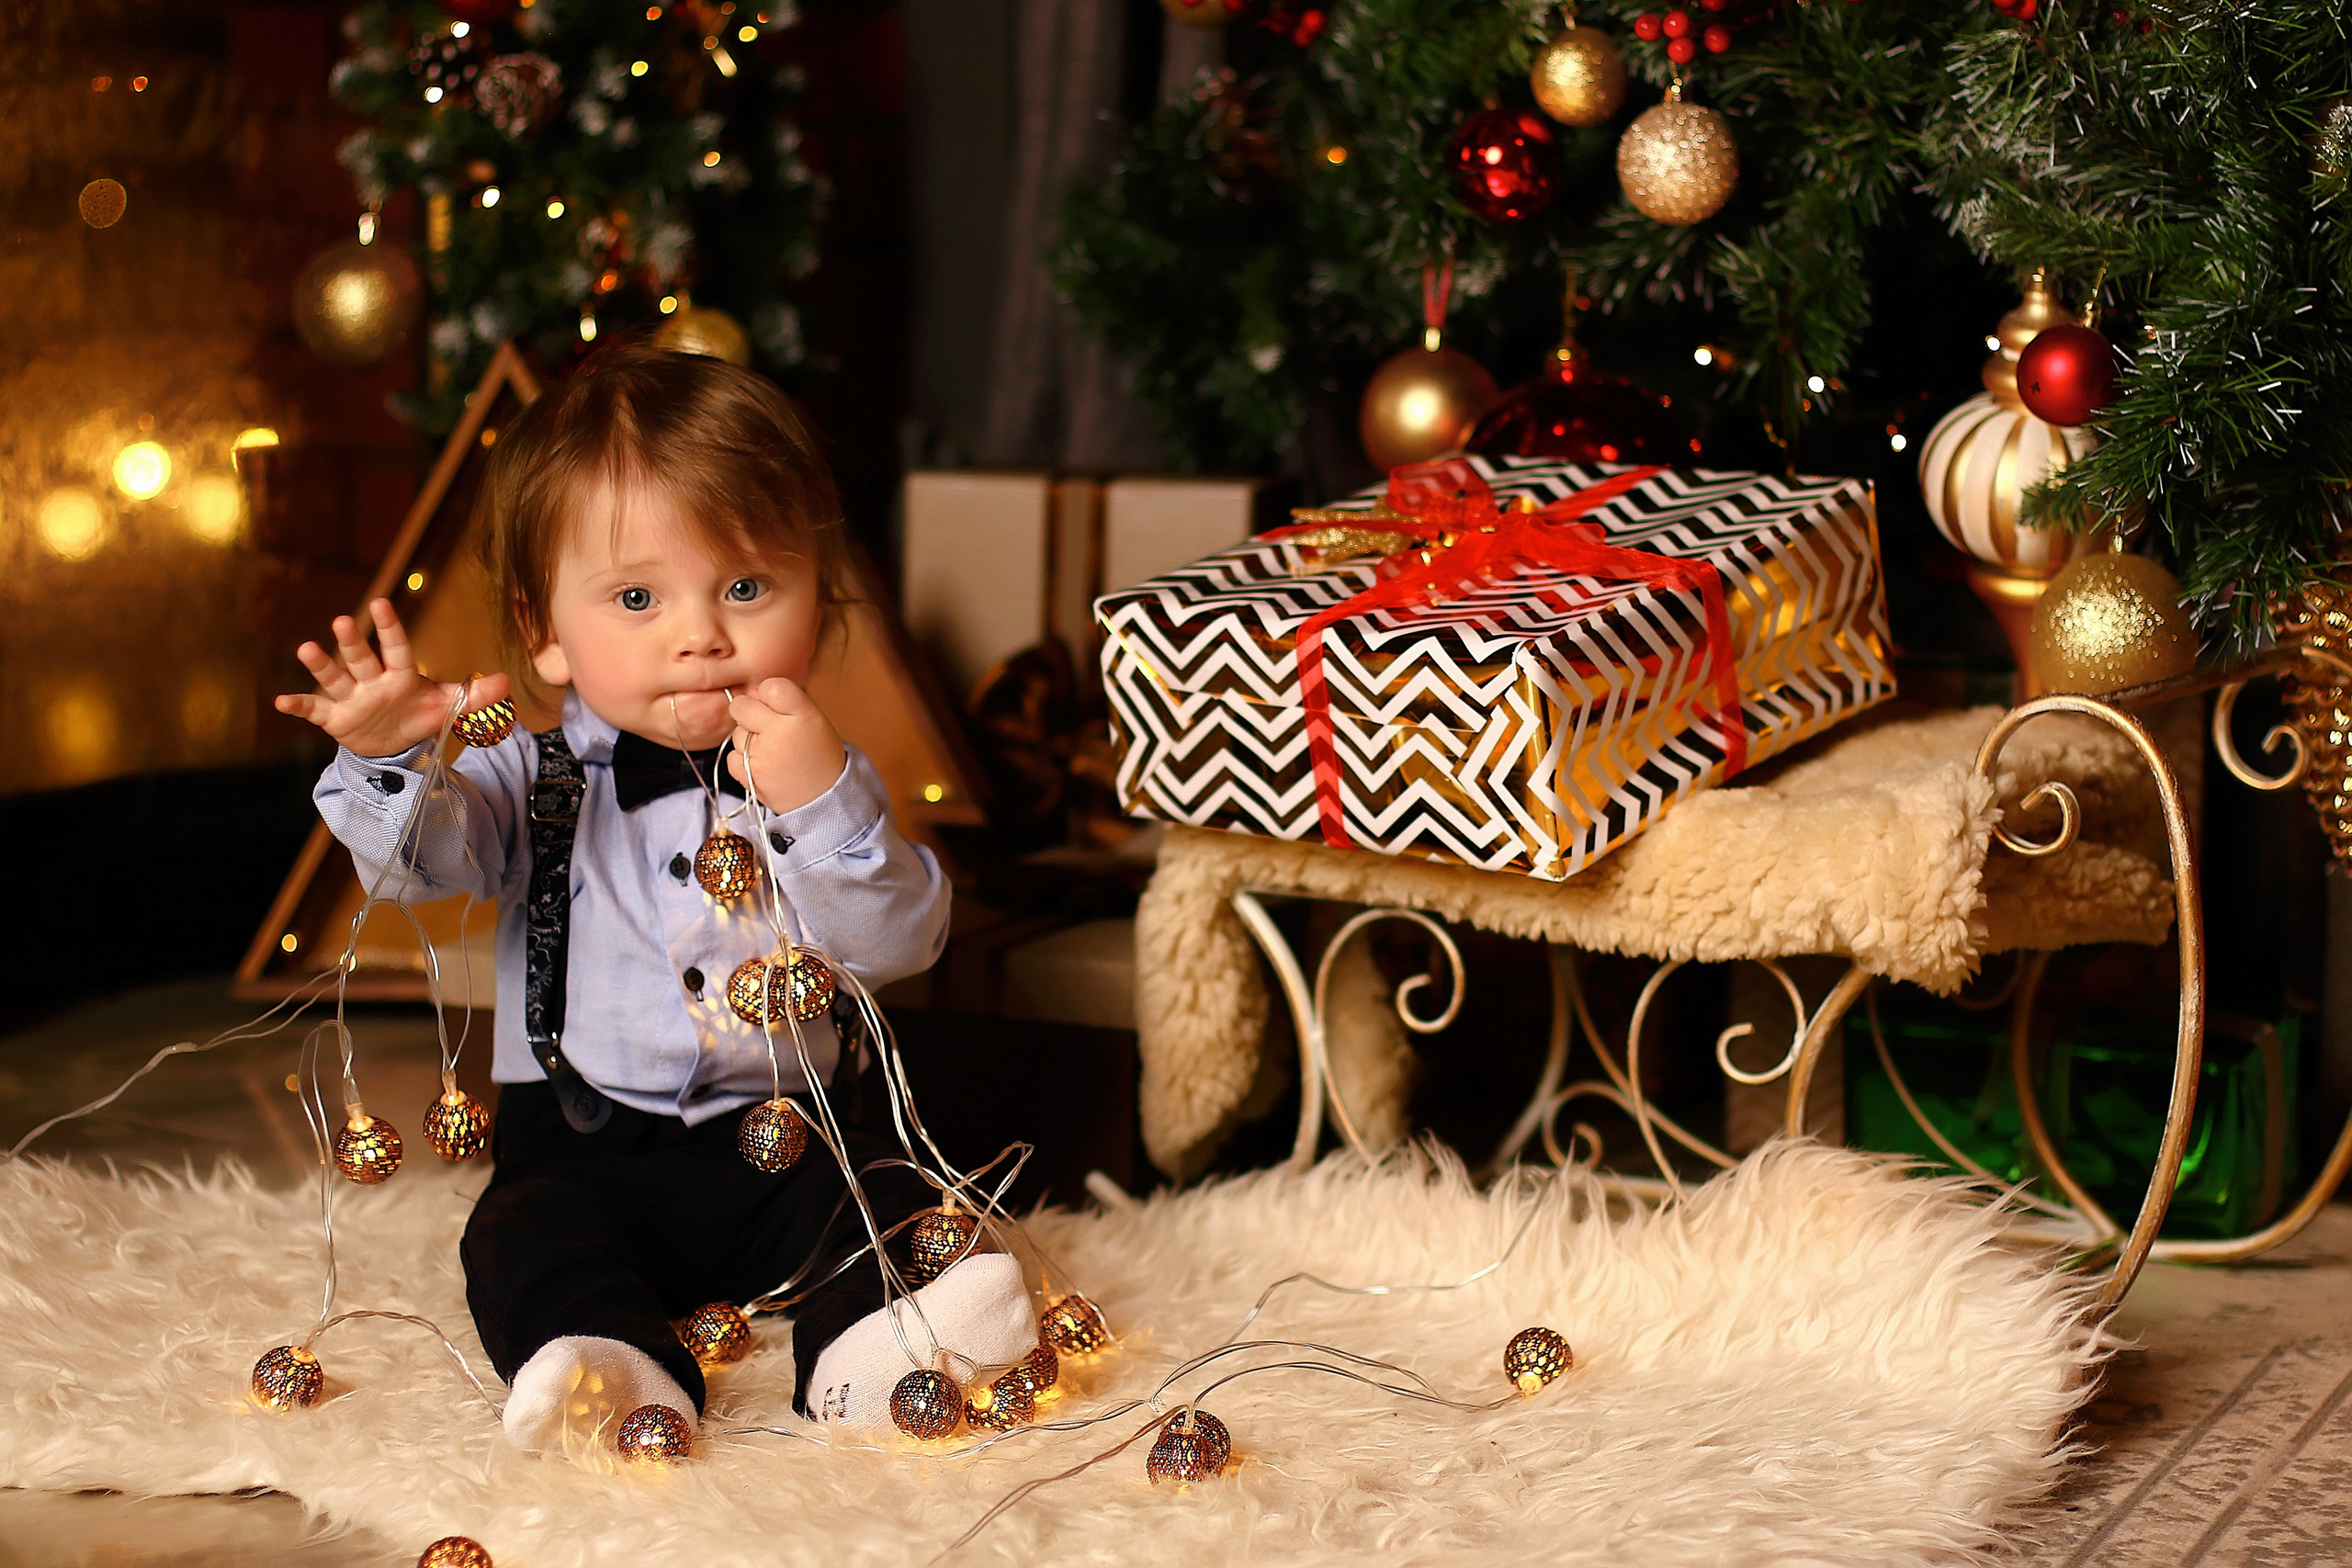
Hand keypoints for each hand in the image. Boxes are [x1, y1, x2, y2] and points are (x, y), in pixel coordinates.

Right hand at [274, 598, 512, 758]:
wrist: (396, 746)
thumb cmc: (420, 714)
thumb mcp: (450, 708)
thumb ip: (477, 696)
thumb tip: (506, 682)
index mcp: (401, 674)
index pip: (398, 649)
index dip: (391, 629)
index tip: (384, 603)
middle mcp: (372, 681)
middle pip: (362, 658)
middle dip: (353, 642)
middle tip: (344, 621)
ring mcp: (352, 699)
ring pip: (335, 678)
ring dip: (320, 665)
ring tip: (305, 648)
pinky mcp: (336, 719)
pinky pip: (315, 710)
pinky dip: (298, 705)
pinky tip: (281, 701)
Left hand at [724, 677, 844, 812]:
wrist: (824, 798)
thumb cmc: (817, 755)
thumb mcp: (813, 720)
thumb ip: (783, 703)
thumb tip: (749, 694)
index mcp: (802, 714)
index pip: (770, 686)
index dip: (767, 694)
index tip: (776, 707)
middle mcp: (779, 732)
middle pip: (741, 706)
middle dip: (748, 713)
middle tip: (766, 728)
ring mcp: (761, 754)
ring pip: (736, 734)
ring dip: (748, 740)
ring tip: (772, 752)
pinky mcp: (749, 775)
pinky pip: (732, 757)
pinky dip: (743, 761)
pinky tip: (763, 766)